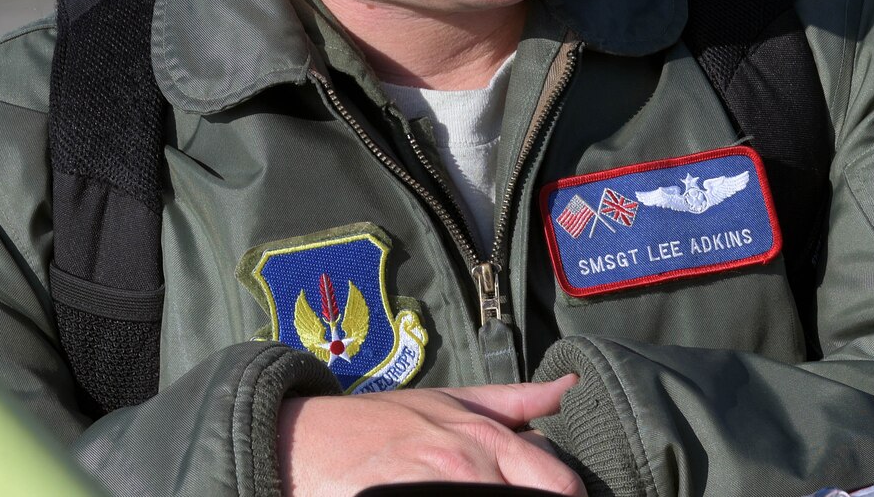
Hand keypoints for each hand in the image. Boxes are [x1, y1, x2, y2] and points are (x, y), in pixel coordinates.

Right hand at [278, 375, 584, 495]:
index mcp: (488, 440)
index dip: (562, 496)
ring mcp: (439, 492)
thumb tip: (568, 387)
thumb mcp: (450, 401)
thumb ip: (514, 401)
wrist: (305, 443)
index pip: (560, 482)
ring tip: (470, 495)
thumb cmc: (378, 424)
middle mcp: (471, 469)